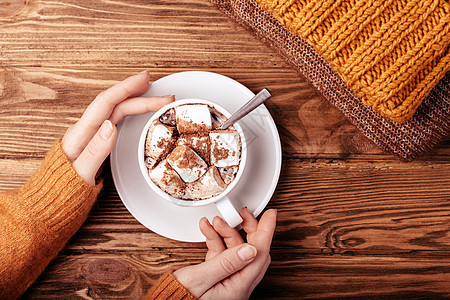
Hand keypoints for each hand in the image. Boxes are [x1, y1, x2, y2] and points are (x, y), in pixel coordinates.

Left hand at [62, 71, 173, 185]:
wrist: (51, 204)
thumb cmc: (63, 191)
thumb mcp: (80, 174)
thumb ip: (95, 151)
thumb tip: (110, 126)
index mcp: (80, 135)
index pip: (106, 103)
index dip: (126, 88)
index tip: (144, 80)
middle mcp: (85, 131)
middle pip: (115, 105)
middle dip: (140, 96)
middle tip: (164, 96)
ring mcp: (90, 136)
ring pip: (116, 110)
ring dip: (136, 100)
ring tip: (153, 96)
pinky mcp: (95, 142)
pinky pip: (115, 119)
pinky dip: (129, 111)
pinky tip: (137, 110)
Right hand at [174, 208, 276, 299]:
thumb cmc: (179, 298)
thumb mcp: (201, 279)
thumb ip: (226, 263)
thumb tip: (251, 249)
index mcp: (238, 287)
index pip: (260, 254)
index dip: (266, 231)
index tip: (270, 215)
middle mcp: (237, 284)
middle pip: (252, 250)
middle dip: (248, 228)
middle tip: (242, 214)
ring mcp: (228, 280)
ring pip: (236, 250)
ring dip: (226, 232)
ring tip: (215, 221)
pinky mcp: (217, 276)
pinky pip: (223, 254)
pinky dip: (215, 239)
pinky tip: (207, 229)